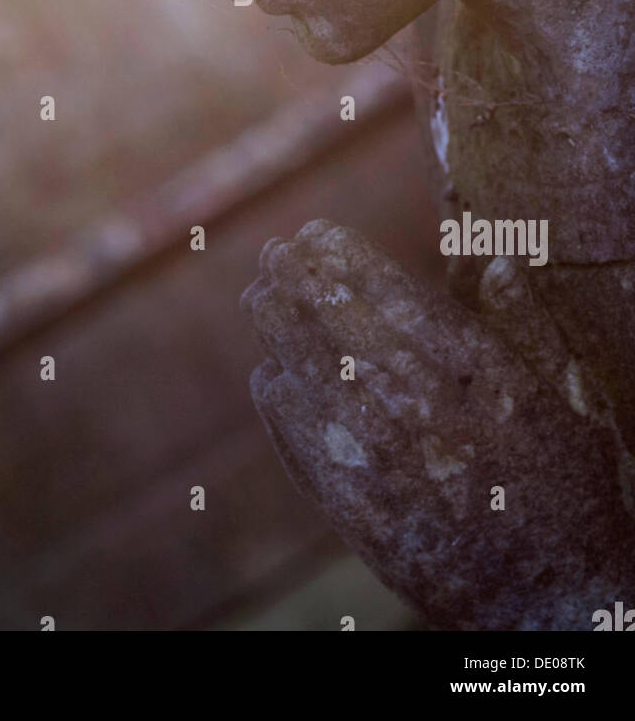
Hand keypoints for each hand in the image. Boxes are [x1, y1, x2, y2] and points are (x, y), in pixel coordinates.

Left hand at [243, 220, 634, 628]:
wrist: (556, 602)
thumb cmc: (570, 490)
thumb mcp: (571, 399)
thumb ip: (529, 325)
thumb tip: (492, 259)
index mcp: (472, 370)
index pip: (383, 290)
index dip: (338, 255)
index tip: (312, 231)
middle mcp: (418, 406)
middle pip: (330, 322)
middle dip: (294, 279)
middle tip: (274, 255)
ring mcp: (381, 460)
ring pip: (302, 369)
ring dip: (276, 327)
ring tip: (262, 297)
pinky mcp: (356, 509)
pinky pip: (296, 436)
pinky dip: (278, 396)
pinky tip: (271, 375)